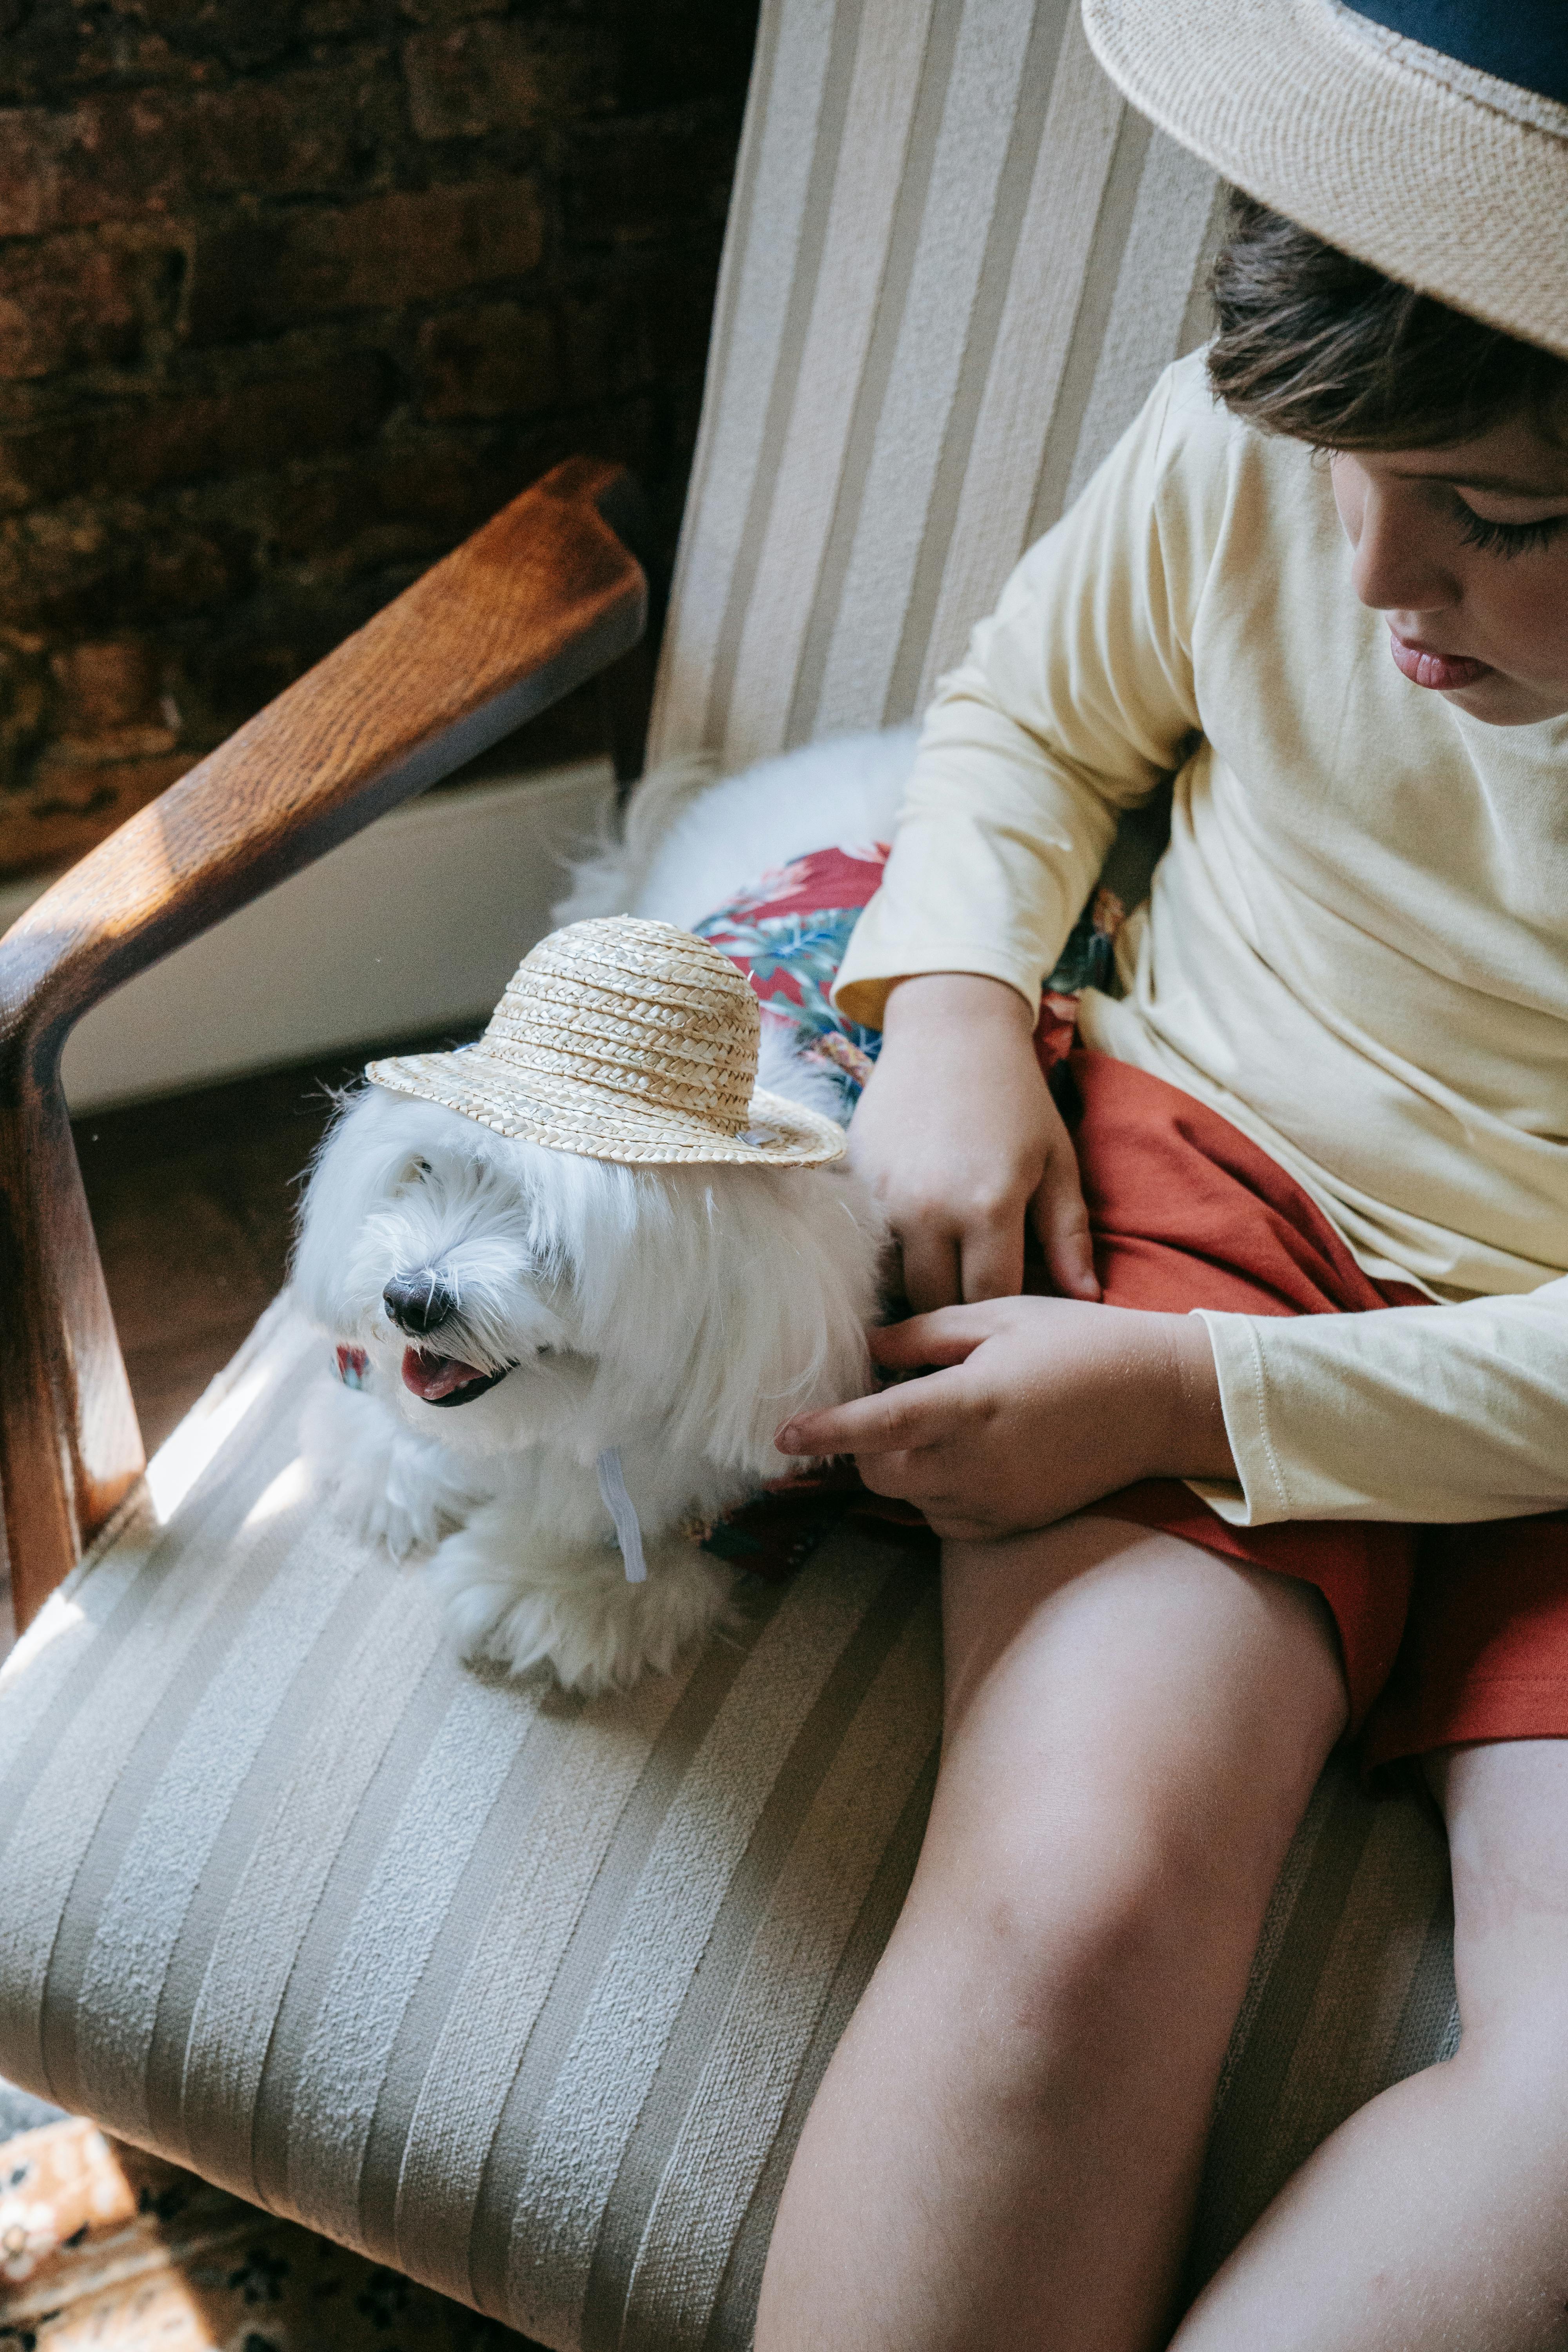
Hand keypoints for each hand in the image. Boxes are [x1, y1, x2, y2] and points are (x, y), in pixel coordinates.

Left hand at [775, 1298, 1233, 1541]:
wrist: (1158, 1400)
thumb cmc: (1078, 1344)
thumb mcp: (1000, 1317)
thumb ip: (925, 1334)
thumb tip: (869, 1349)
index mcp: (969, 1402)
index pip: (876, 1425)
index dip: (825, 1432)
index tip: (782, 1437)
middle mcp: (977, 1461)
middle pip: (881, 1473)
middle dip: (866, 1449)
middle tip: (884, 1410)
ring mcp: (997, 1499)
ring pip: (911, 1499)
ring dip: (903, 1469)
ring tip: (938, 1425)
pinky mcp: (1014, 1523)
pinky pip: (947, 1520)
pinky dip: (937, 1493)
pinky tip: (964, 1457)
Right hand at [849, 973, 1098, 1311]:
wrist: (949, 1031)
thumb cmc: (1015, 1097)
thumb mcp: (1056, 1161)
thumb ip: (1068, 1234)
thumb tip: (1086, 1298)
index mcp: (989, 1207)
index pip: (988, 1299)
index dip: (1000, 1313)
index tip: (1007, 1315)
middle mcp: (929, 1210)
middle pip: (934, 1303)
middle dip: (954, 1311)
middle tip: (969, 1306)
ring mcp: (883, 1197)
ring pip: (892, 1280)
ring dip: (916, 1287)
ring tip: (940, 1277)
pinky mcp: (851, 1181)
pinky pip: (865, 1244)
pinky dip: (887, 1254)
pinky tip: (909, 1243)